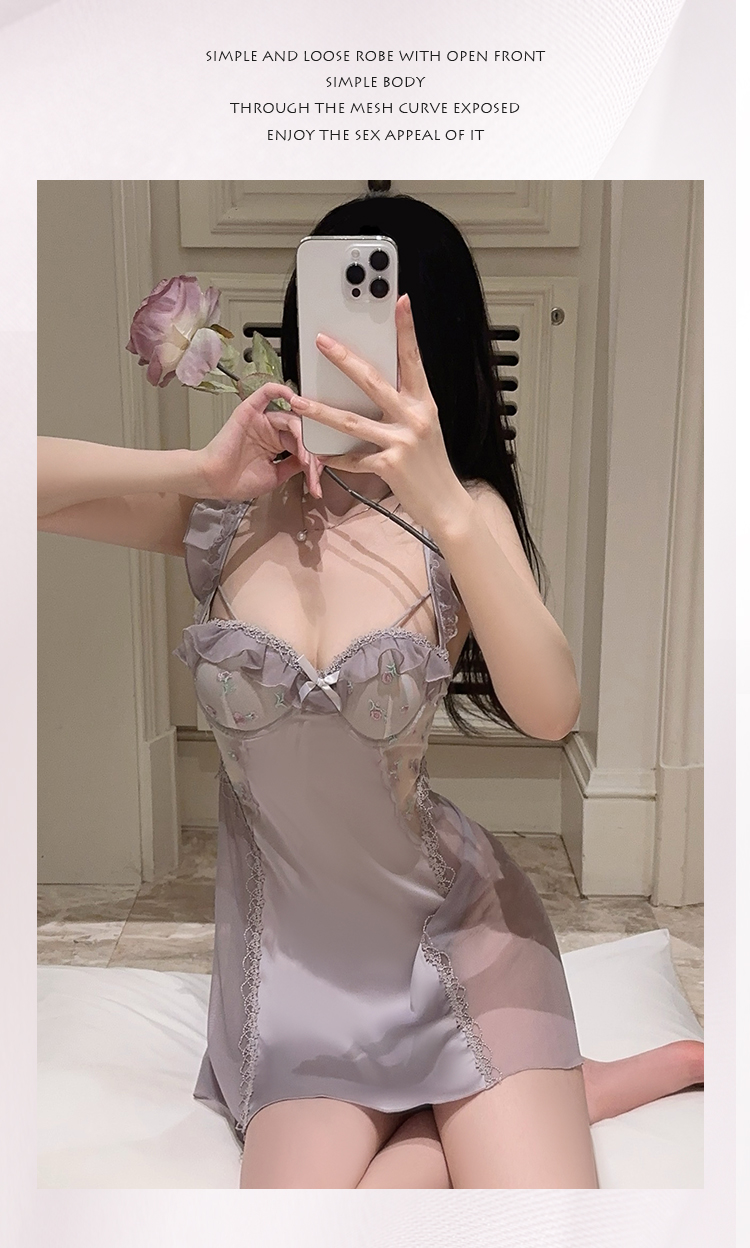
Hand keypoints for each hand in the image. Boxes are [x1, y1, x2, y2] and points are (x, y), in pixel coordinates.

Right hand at [195, 381, 323, 500]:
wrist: (214, 482)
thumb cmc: (237, 481)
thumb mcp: (276, 476)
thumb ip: (294, 464)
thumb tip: (312, 460)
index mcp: (276, 443)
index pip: (302, 444)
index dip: (312, 459)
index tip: (316, 478)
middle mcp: (270, 430)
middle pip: (300, 431)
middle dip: (310, 451)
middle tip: (312, 469)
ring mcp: (261, 420)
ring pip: (291, 418)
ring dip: (302, 437)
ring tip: (305, 458)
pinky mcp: (250, 411)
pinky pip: (266, 393)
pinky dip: (280, 390)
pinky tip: (293, 397)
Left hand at [288, 294, 469, 532]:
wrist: (446, 504)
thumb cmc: (432, 465)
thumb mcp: (425, 427)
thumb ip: (403, 407)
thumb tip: (375, 388)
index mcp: (424, 403)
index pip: (413, 359)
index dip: (407, 329)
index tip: (400, 301)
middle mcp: (414, 417)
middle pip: (373, 381)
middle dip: (344, 359)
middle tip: (322, 342)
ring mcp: (401, 441)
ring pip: (351, 421)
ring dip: (321, 411)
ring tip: (297, 402)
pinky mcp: (389, 465)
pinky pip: (353, 458)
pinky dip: (335, 457)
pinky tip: (319, 453)